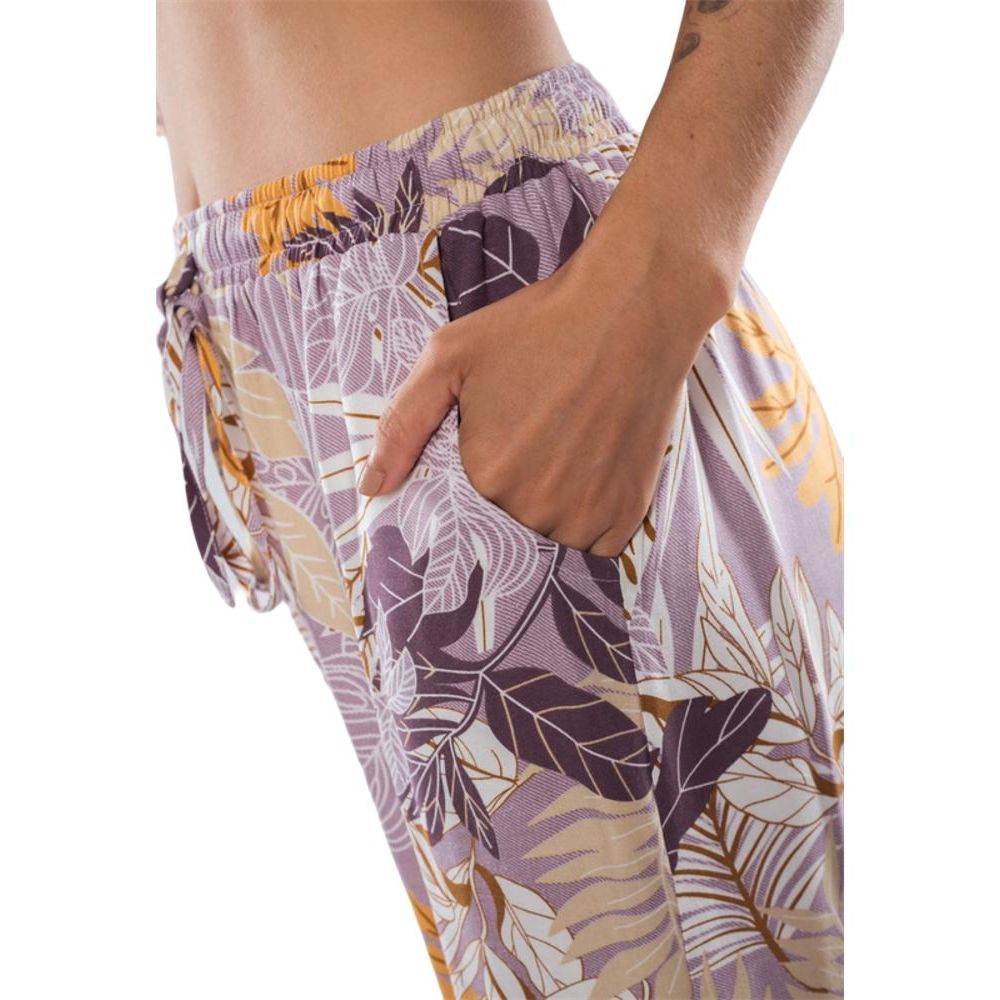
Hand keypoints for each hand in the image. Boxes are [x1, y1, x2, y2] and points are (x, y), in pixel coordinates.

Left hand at [357, 250, 725, 557]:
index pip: (463, 513)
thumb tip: (373, 489)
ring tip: (570, 448)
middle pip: (510, 527)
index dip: (479, 482)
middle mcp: (535, 507)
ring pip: (554, 538)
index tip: (502, 450)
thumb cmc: (536, 326)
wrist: (632, 307)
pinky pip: (598, 545)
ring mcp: (586, 513)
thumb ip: (403, 426)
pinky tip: (596, 468)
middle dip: (517, 494)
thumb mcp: (449, 357)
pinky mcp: (628, 512)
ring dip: (555, 510)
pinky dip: (594, 518)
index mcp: (486, 475)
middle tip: (540, 438)